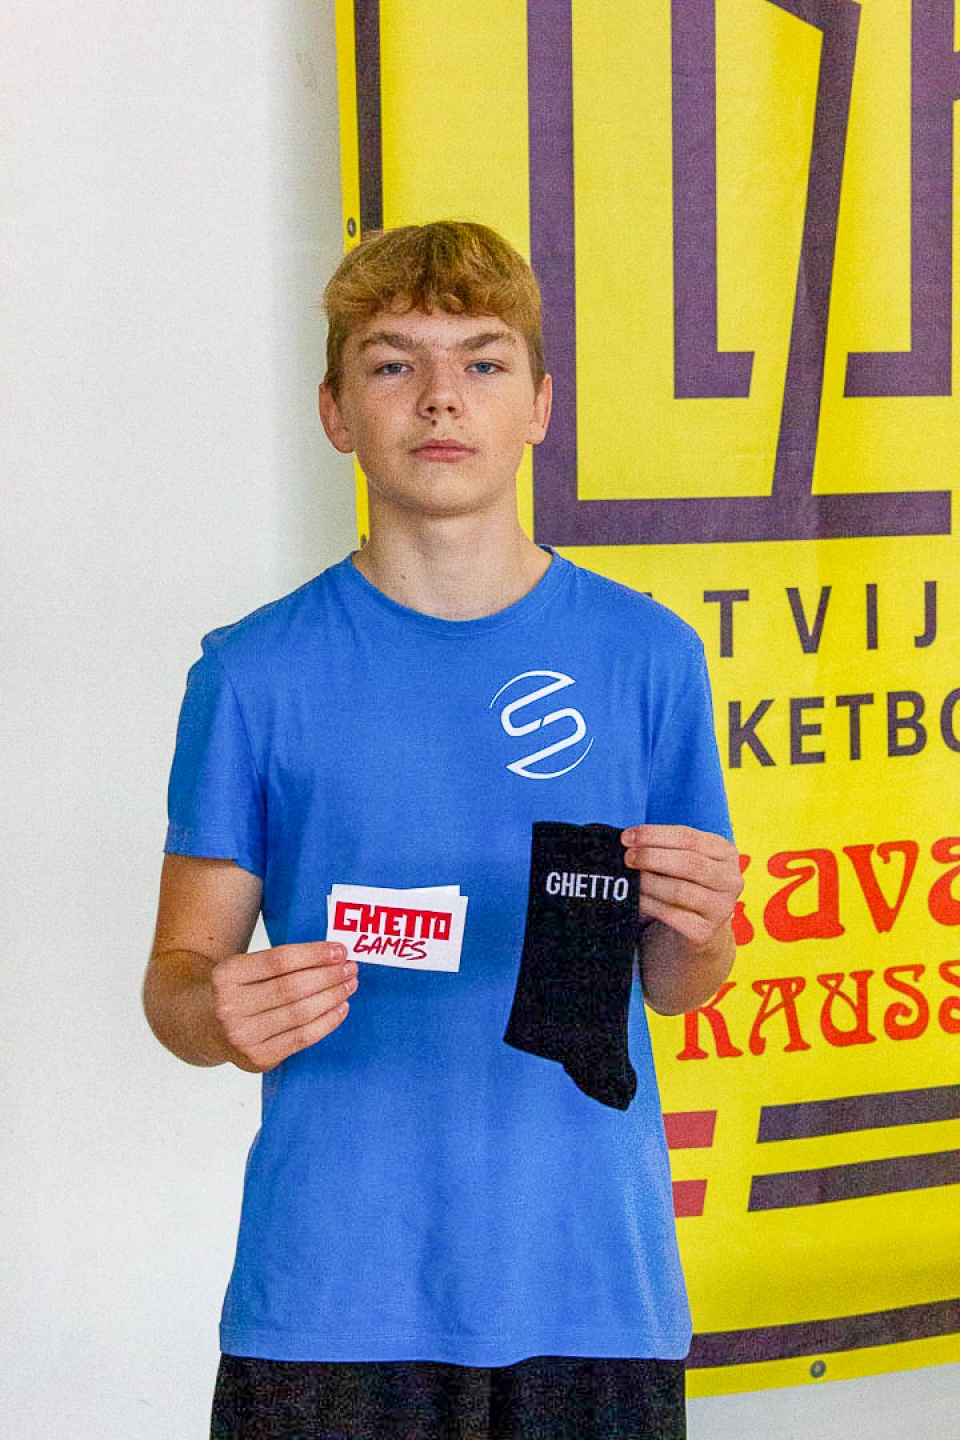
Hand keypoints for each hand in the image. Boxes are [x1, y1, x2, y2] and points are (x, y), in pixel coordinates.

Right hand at [210, 941, 358, 1072]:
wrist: (203, 1027)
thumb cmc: (236, 992)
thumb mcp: (243, 968)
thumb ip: (280, 962)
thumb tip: (332, 956)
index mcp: (227, 975)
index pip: (279, 960)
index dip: (314, 954)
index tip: (340, 950)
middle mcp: (230, 1007)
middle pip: (292, 988)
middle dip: (329, 976)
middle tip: (351, 967)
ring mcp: (242, 1036)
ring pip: (300, 1013)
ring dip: (332, 997)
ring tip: (349, 985)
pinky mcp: (257, 1059)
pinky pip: (302, 1038)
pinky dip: (327, 1022)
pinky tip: (340, 1008)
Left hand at [621, 824, 741, 949]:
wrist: (697, 931)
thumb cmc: (685, 886)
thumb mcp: (684, 862)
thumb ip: (665, 849)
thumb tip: (630, 841)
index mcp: (725, 853)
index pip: (688, 837)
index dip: (655, 835)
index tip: (627, 837)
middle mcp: (730, 879)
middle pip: (688, 862)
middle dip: (651, 857)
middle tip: (628, 858)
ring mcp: (721, 907)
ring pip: (680, 890)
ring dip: (648, 882)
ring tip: (631, 879)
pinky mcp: (706, 932)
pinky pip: (672, 915)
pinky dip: (649, 904)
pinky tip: (636, 899)